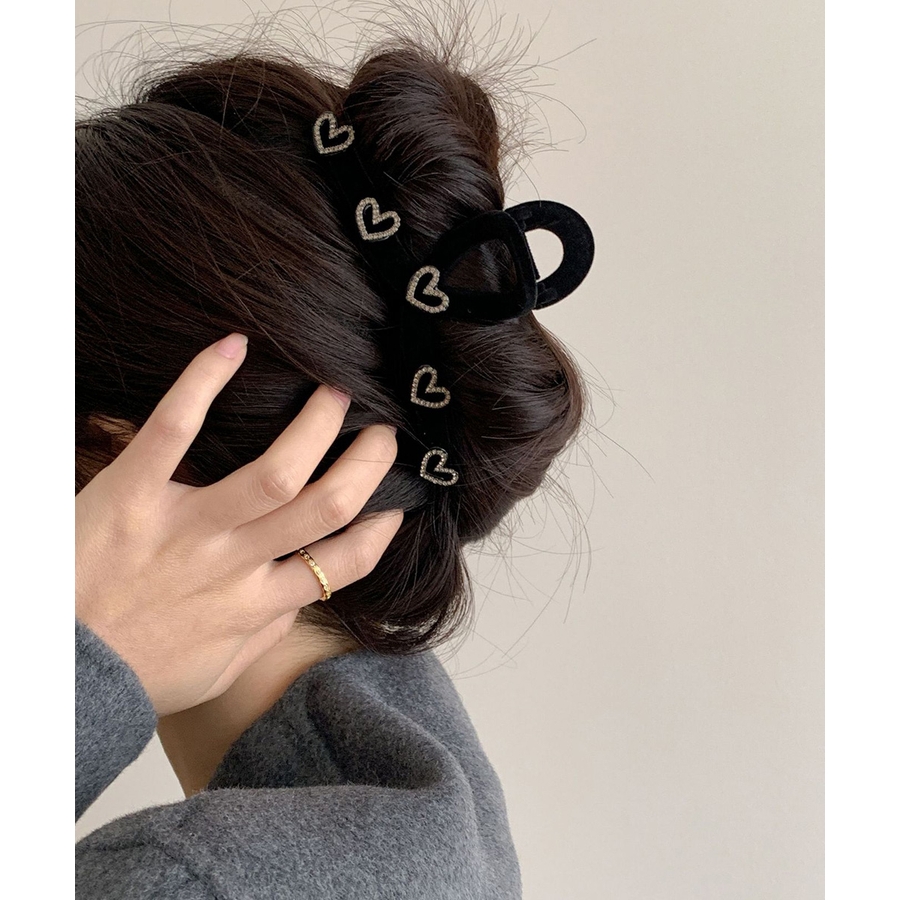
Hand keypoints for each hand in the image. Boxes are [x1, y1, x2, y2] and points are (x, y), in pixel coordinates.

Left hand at [75, 333, 401, 716]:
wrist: (56, 672)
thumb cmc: (137, 671)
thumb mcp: (216, 671)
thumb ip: (265, 634)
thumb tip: (300, 598)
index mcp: (256, 605)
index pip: (342, 564)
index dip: (379, 530)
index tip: (393, 505)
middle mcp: (234, 564)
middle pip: (324, 506)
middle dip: (366, 464)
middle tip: (380, 432)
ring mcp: (186, 528)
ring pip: (275, 473)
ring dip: (314, 427)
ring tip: (334, 394)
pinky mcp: (132, 495)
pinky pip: (173, 431)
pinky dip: (204, 383)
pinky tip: (234, 347)